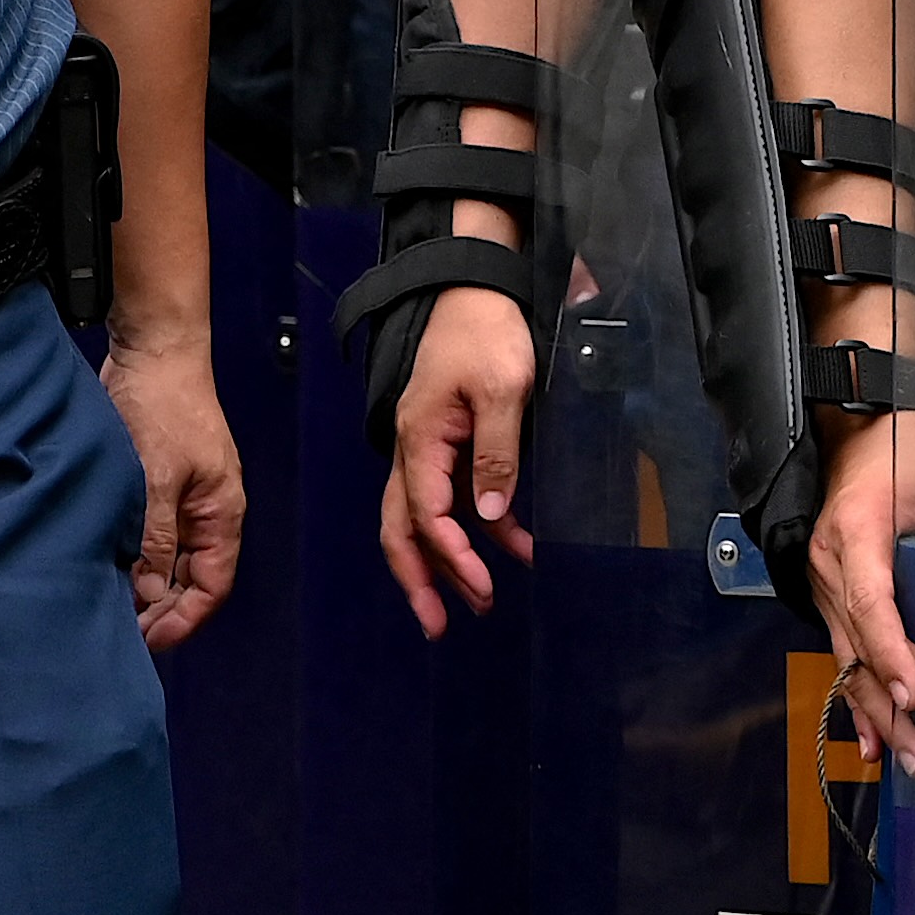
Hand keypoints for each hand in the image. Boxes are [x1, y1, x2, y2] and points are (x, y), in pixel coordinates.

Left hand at [102, 335, 244, 648]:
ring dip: (142, 581)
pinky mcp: (154, 483)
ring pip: (165, 557)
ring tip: (107, 601)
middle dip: (160, 607)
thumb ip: (155, 535)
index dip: (183, 618)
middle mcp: (204, 512)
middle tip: (120, 629)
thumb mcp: (157, 474)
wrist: (151, 347)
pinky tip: (102, 563)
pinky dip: (130, 552)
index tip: (148, 639)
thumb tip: (149, 591)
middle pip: (189, 578)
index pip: (211, 586)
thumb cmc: (164, 402)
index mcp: (220, 513)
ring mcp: (179, 497)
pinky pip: (147, 532)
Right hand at [374, 285, 539, 634]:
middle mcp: (413, 448)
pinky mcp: (448, 442)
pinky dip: (477, 528)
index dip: (449, 554)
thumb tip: (490, 518)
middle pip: (401, 526)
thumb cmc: (487, 332)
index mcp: (420, 436)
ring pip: (421, 518)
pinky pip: (453, 496)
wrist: (476, 287)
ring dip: (444, 563)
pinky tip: (513, 547)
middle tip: (439, 626)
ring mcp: (427, 447)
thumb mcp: (504, 390)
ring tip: (476, 603)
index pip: (424, 511)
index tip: (480, 585)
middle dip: (418, 578)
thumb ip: (497, 455)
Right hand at [800, 409, 914, 776]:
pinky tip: (872, 743)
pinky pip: (843, 652)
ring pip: (849, 659)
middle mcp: (829, 564)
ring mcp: (823, 582)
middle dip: (902, 700)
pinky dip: (857, 701)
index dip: (892, 654)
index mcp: (859, 533)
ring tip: (913, 759)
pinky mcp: (831, 595)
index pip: (871, 605)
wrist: (864, 431)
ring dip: (880, 713)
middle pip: (862, 645)